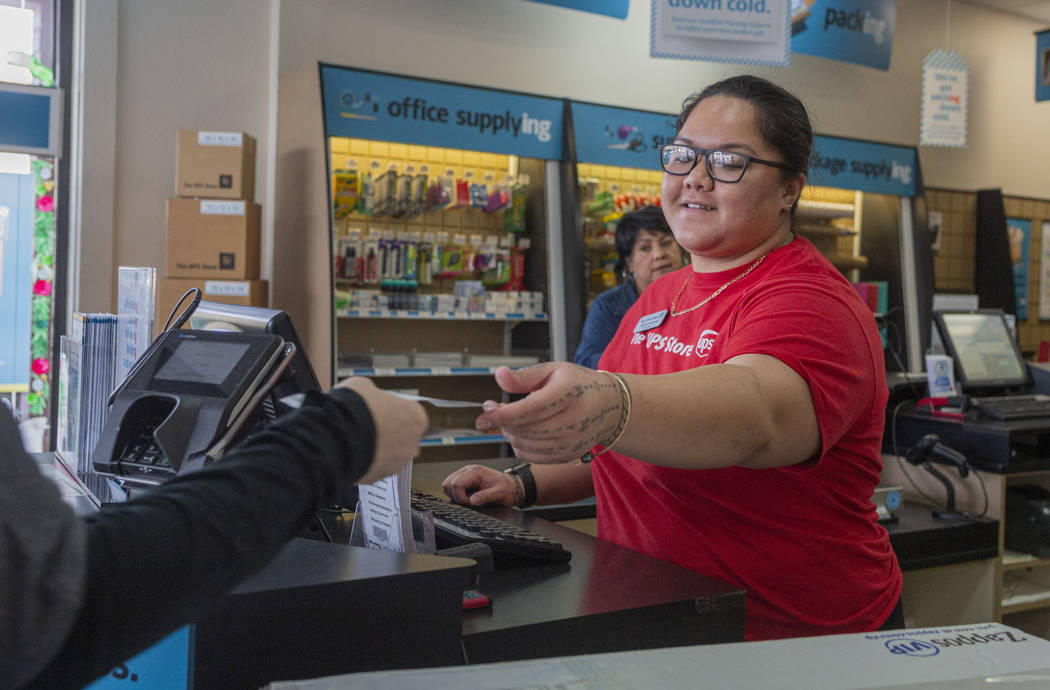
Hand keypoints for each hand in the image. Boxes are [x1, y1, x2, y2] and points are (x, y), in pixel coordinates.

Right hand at [335, 377, 427, 484]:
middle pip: (403, 435)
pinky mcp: (381, 477)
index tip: (381, 410)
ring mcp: (397, 462)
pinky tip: (352, 451)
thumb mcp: (363, 386)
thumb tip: (368, 396)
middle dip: (388, 431)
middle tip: (369, 425)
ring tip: (358, 439)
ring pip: (391, 454)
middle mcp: (412, 443)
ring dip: (378, 448)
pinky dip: (367, 461)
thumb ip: (374, 394)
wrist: (334, 437)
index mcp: (415, 417)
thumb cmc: (353, 410)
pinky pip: (376, 467)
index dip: (393, 410)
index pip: (410, 412)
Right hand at [442, 464, 520, 506]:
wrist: (513, 487)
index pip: (456, 484)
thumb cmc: (508, 488)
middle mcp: (468, 471)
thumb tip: (472, 501)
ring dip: (455, 495)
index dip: (461, 497)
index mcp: (476, 472)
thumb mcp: (499, 494)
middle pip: (448, 483)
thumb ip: (485, 497)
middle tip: (469, 501)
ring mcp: (465, 474)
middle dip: (456, 496)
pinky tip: (468, 496)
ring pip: (448, 485)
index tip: (471, 502)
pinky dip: (457, 494)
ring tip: (469, 498)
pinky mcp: (465, 479)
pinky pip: (452, 487)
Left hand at [475, 364, 622, 462]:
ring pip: (526, 445)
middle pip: (525, 429)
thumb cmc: (578, 385)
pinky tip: (521, 431)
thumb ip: (524, 376)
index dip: (502, 415)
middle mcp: (573, 420)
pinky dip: (520, 446)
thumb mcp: (553, 371)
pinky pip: (533, 456)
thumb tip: (499, 376)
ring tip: (509, 419)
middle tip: (493, 410)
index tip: (483, 415)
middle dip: (502, 423)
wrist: (610, 407)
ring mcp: (573, 441)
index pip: (529, 409)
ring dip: (509, 433)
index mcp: (569, 393)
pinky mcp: (569, 455)